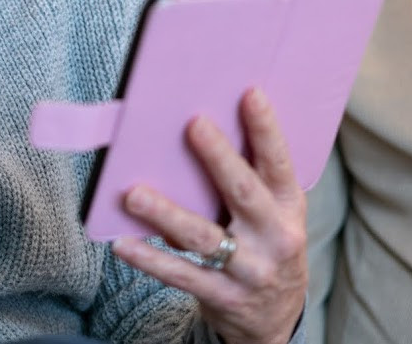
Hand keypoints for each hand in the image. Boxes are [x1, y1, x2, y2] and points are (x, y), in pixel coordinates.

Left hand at [110, 88, 307, 343]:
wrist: (276, 317)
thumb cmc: (265, 242)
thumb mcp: (274, 212)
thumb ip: (249, 177)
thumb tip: (201, 127)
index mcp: (288, 207)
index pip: (279, 163)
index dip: (267, 130)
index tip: (250, 94)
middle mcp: (275, 238)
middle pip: (243, 193)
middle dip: (218, 158)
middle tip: (192, 124)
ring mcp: (250, 270)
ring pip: (203, 237)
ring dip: (166, 214)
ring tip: (133, 194)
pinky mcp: (223, 297)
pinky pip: (182, 275)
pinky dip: (150, 259)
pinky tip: (123, 244)